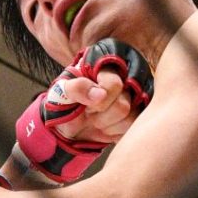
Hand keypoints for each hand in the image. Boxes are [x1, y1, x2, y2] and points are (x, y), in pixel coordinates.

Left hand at [16, 38, 153, 182]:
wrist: (67, 125)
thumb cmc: (64, 103)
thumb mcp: (61, 92)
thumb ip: (76, 87)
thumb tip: (101, 94)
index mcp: (105, 66)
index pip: (114, 84)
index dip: (98, 101)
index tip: (84, 104)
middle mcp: (124, 77)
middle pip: (122, 104)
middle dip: (100, 114)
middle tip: (89, 111)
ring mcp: (133, 95)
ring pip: (129, 116)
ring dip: (107, 123)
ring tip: (96, 117)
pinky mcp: (137, 112)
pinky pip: (132, 126)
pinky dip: (115, 131)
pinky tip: (106, 125)